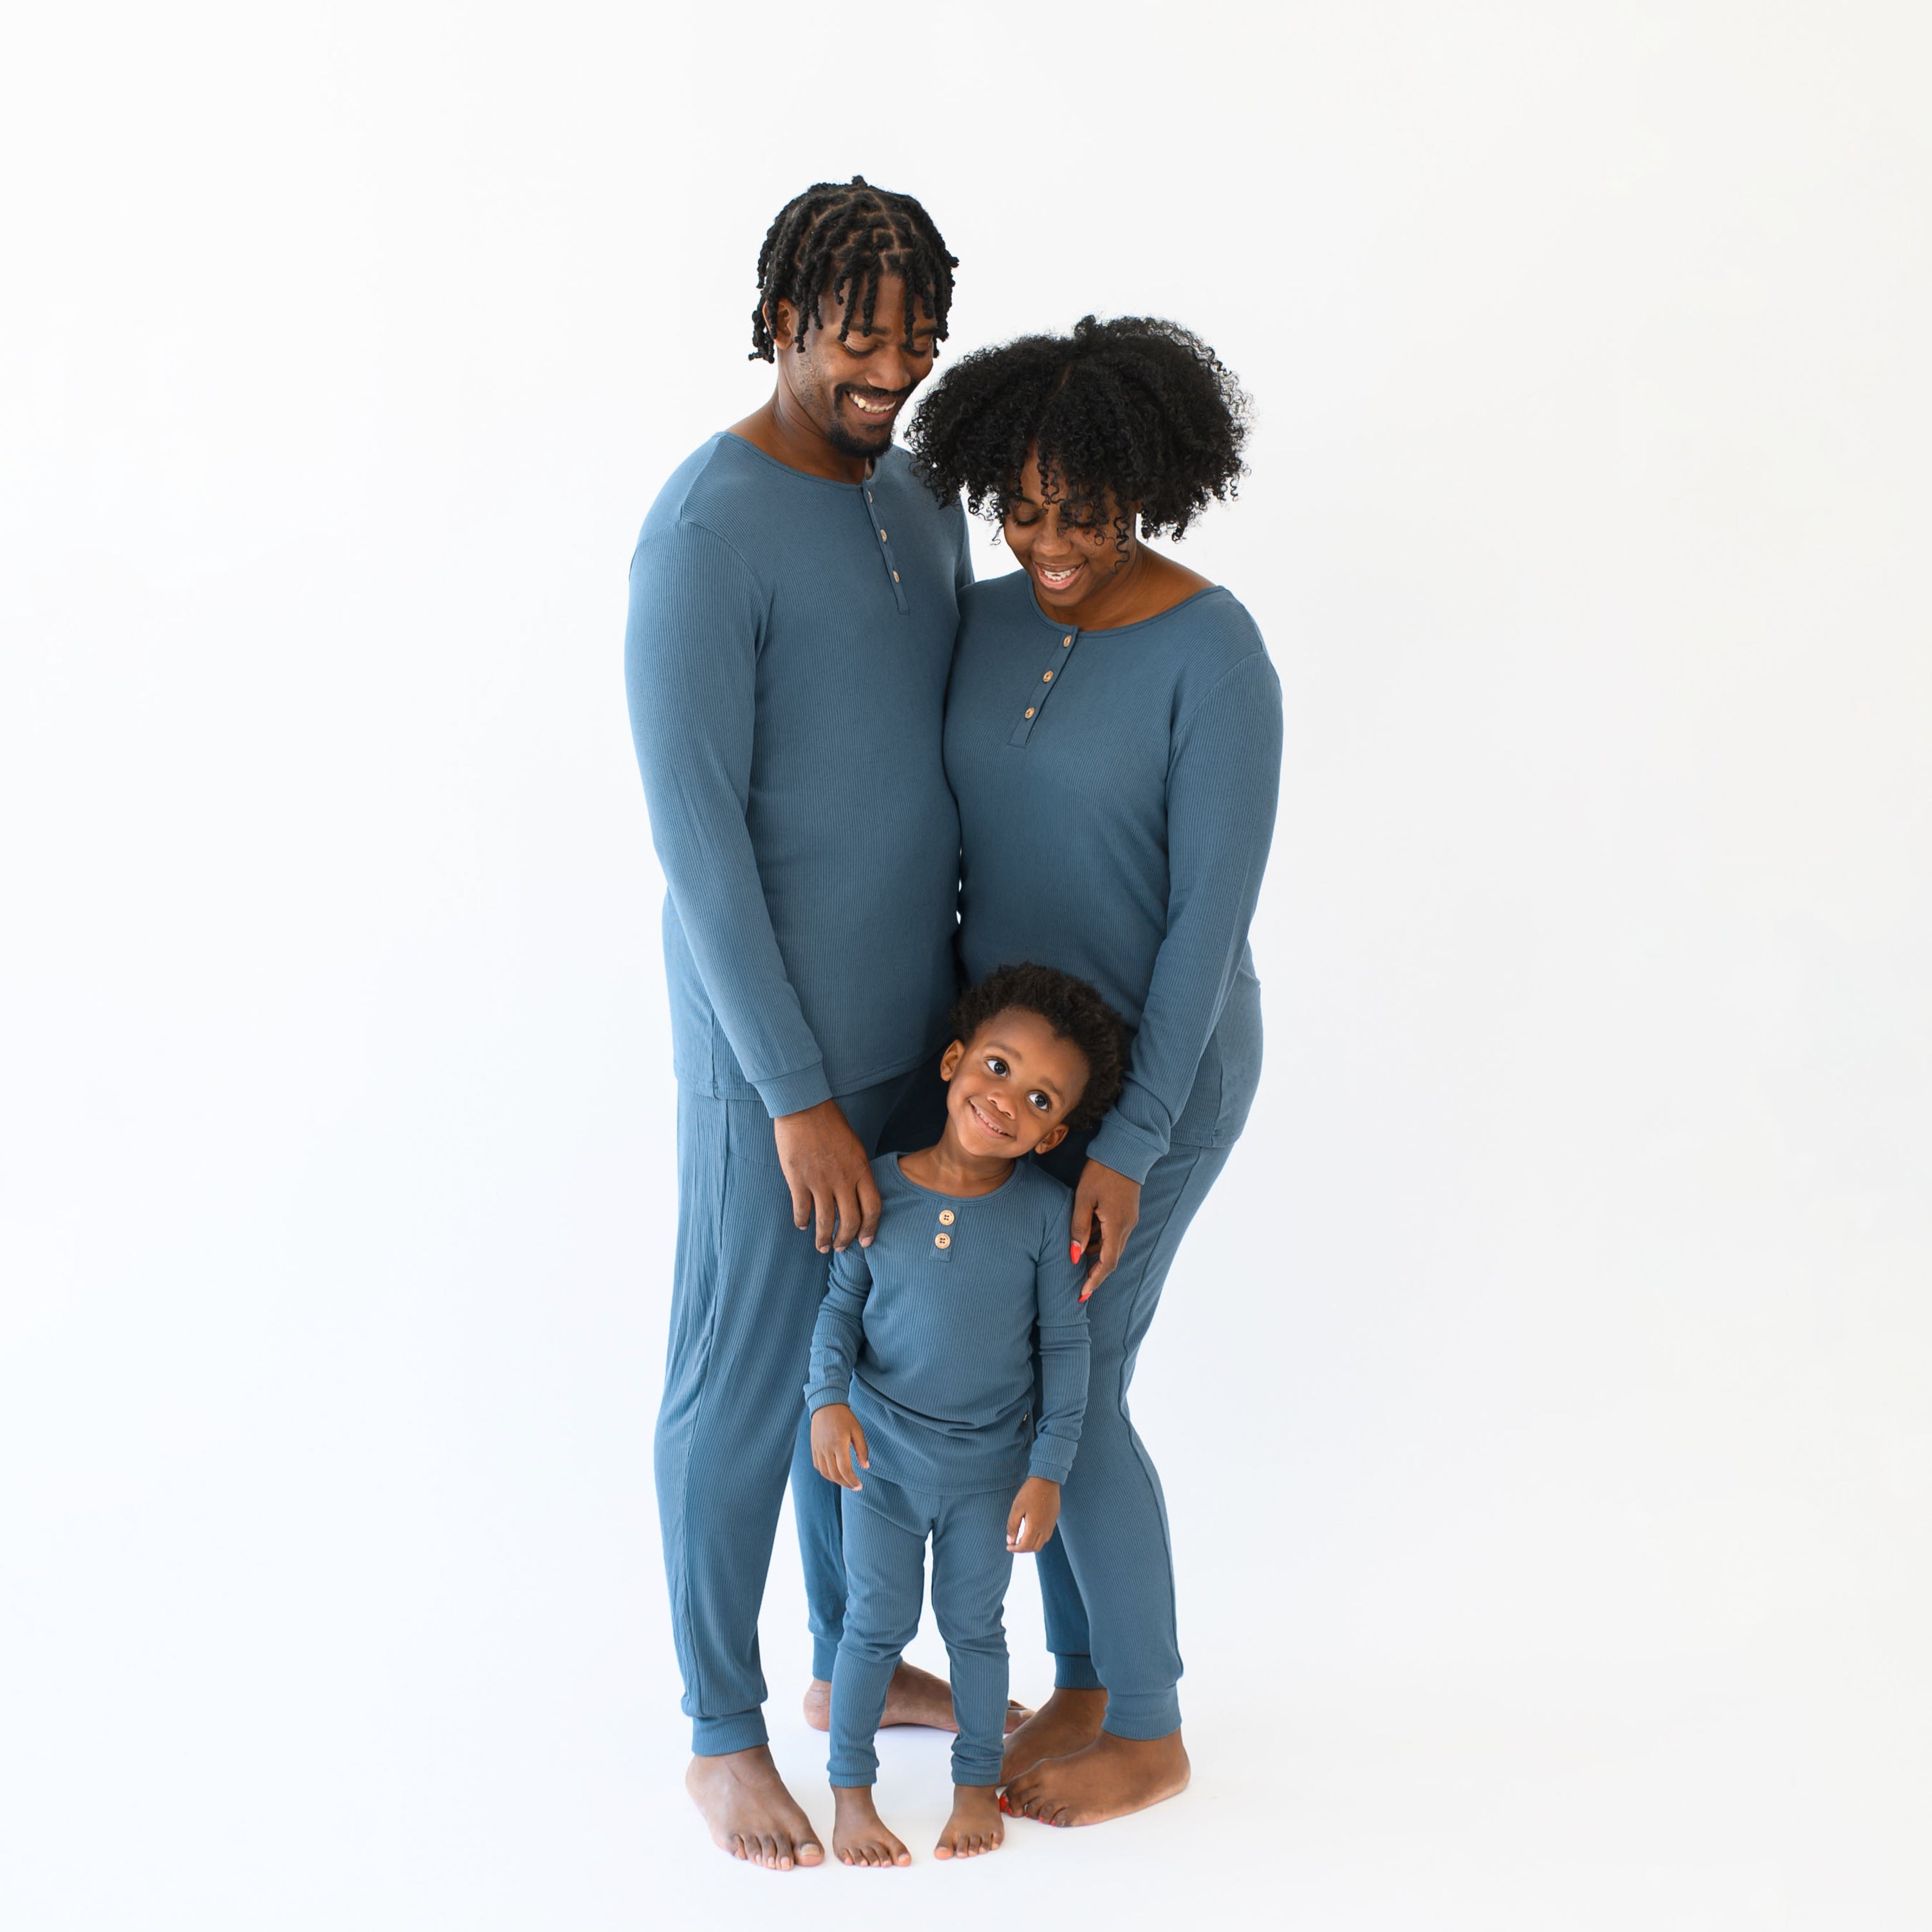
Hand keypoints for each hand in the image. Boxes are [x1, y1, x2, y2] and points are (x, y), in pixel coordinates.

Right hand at [774, 1098, 881, 1251]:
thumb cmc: (830, 1122)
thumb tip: (855, 1192)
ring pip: (826, 1221)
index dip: (871, 1229)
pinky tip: (802, 1225)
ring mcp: (820, 1181)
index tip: (866, 1241)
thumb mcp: (853, 1146)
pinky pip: (802, 1210)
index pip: (872, 1208)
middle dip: (847, 1239)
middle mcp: (843, 1179)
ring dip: (824, 1239)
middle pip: (850, 1220)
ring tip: (822, 1247)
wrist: (804, 1107)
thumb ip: (856, 1170)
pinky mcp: (798, 1180)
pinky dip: (802, 1221)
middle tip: (841, 1248)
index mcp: (860, 1169)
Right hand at [810, 1403, 868, 1489]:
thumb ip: (862, 1449)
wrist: (826, 1405)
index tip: (860, 1486)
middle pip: (835, 1475)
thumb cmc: (844, 1417)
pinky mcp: (813, 1448)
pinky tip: (834, 1473)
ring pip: (825, 1473)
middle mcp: (827, 1449)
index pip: (845, 1470)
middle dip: (846, 1484)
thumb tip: (865, 1467)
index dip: (852, 1481)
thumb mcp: (857, 1430)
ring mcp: (818, 1449)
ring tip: (846, 1481)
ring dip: (836, 1480)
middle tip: (855, 1486)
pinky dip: (826, 1474)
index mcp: (839, 1444)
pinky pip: (818, 1466)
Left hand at [1006, 1476, 1060, 1551]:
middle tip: (1014, 1544)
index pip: (1025, 1546)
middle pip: (1035, 1547)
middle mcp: (1045, 1528)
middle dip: (1023, 1549)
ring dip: (1032, 1544)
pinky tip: (1031, 1531)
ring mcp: (1051, 1524)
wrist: (1047, 1479)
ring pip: (1042, 1542)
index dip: (1016, 1549)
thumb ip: (1012, 1526)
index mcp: (1035, 1527)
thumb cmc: (1029, 1492)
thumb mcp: (1016, 1508)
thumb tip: (1010, 1541)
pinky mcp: (1054, 1519)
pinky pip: (1047, 1534)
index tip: (1008, 1547)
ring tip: (1021, 1538)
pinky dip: (1038, 1538)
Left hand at [1071, 1158, 1140, 1297]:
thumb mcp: (1083, 1198)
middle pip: (1112, 1259)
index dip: (1094, 1280)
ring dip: (1098, 1258)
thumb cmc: (1101, 1171)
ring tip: (1078, 1264)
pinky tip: (1088, 1241)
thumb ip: (1078, 1227)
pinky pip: (1115, 1235)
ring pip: (1113, 1247)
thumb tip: (1075, 1256)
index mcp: (1116, 1226)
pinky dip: (1102, 1243)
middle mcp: (1127, 1227)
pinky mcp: (1128, 1213)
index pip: (1107, 1263)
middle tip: (1079, 1288)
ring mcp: (1129, 1220)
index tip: (1082, 1295)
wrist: (1124, 1151)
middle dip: (1095, 1275)